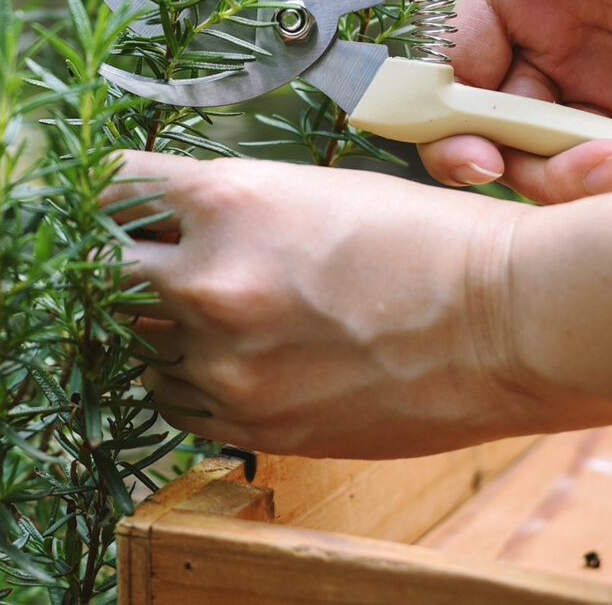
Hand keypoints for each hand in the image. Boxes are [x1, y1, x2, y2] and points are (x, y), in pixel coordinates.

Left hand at [106, 149, 545, 457]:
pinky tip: (232, 358)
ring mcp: (225, 362)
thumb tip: (172, 221)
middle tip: (156, 259)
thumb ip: (231, 208)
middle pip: (105, 273)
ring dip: (160, 326)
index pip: (108, 188)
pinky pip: (173, 402)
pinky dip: (188, 380)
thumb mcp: (316, 189)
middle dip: (126, 262)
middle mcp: (210, 281)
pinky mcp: (250, 423)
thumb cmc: (429, 240)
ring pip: (138, 343)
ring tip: (216, 310)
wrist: (508, 322)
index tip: (111, 201)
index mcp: (228, 200)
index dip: (103, 194)